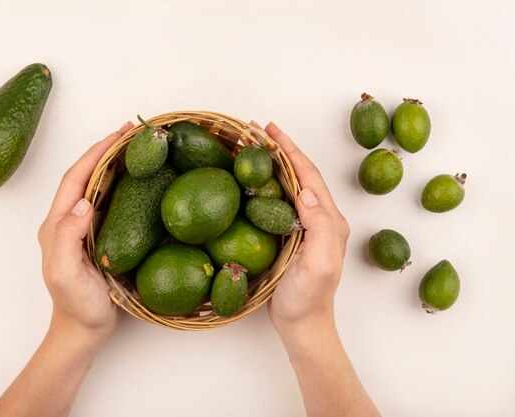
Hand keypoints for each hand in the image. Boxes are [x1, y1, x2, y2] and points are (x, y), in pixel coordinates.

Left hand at [37, 121, 133, 339]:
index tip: (118, 135)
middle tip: (133, 133)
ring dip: (116, 164)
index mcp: (58, 224)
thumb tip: (84, 202)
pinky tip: (140, 181)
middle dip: (107, 150)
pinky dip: (124, 185)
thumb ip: (68, 237)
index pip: (76, 179)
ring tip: (138, 148)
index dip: (96, 154)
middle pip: (87, 175)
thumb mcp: (65, 273)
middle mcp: (70, 220)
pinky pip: (111, 203)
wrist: (84, 330)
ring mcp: (86, 228)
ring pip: (100, 186)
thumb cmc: (76, 305)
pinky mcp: (101, 237)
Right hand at [259, 122, 349, 333]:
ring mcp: (304, 227)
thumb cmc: (309, 299)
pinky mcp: (290, 236)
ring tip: (250, 148)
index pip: (309, 176)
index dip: (290, 151)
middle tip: (254, 131)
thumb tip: (304, 191)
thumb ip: (319, 227)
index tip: (270, 131)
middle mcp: (319, 218)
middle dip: (279, 150)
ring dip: (271, 164)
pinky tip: (251, 182)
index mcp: (329, 220)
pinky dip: (265, 185)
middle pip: (299, 174)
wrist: (302, 325)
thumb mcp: (319, 264)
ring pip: (288, 185)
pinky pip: (277, 202)